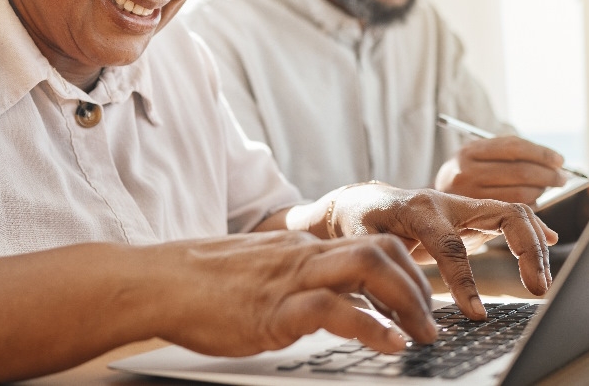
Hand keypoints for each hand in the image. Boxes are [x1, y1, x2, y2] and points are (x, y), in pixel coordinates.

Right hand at [144, 231, 441, 352]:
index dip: (405, 271)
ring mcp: (291, 278)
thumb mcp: (257, 274)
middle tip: (431, 323)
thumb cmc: (199, 284)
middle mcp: (303, 255)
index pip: (369, 244)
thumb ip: (290, 279)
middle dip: (417, 286)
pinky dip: (371, 326)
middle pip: (381, 249)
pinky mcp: (276, 307)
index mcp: (301, 248)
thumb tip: (318, 301)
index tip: (421, 301)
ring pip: (368, 266)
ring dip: (406, 302)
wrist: (157, 282)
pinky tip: (388, 345)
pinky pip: (335, 308)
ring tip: (420, 334)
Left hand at [330, 184, 556, 319]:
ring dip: (534, 245)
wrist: (362, 200)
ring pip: (514, 212)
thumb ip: (380, 274)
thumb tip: (403, 315)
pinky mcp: (473, 213)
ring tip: (541, 283)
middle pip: (503, 215)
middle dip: (525, 251)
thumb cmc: (360, 223)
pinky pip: (510, 215)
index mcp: (419, 210)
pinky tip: (550, 243)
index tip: (476, 314)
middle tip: (537, 290)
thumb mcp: (361, 244)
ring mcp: (464, 205)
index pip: (450, 246)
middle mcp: (448, 202)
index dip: (466, 282)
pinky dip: (532, 229)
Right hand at [436, 136, 568, 204]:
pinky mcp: (474, 215)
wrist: (431, 208)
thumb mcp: (480, 163)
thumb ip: (512, 161)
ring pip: (519, 191)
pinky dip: (529, 204)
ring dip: (540, 190)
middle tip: (561, 178)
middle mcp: (465, 170)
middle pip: (519, 170)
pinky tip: (531, 200)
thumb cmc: (467, 181)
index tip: (559, 160)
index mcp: (469, 151)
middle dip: (547, 174)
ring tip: (546, 188)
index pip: (513, 147)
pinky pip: (512, 209)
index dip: (541, 153)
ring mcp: (468, 194)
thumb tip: (557, 163)